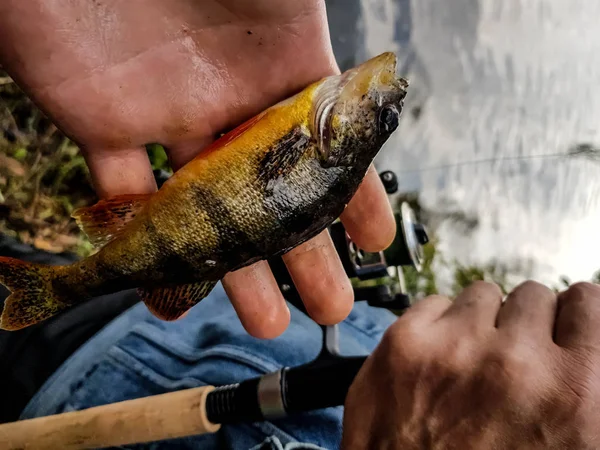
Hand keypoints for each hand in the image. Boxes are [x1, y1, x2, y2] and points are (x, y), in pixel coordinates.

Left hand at [0, 0, 395, 337]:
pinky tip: (162, 291)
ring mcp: (170, 118)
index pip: (327, 145)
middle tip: (330, 307)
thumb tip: (374, 73)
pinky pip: (122, 195)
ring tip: (265, 321)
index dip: (353, 196)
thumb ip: (318, 28)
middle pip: (273, 195)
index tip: (373, 242)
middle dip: (303, 255)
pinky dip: (136, 243)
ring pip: (206, 210)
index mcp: (279, 67)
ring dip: (232, 270)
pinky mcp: (104, 123)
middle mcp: (231, 102)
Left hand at [342, 281, 599, 448]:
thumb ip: (585, 391)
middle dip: (523, 325)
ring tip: (469, 363)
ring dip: (480, 322)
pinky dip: (437, 326)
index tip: (559, 332)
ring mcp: (456, 348)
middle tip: (508, 362)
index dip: (572, 319)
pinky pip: (435, 302)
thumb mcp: (574, 447)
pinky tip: (435, 363)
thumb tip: (582, 350)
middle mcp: (518, 364)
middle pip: (533, 296)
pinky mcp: (405, 342)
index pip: (588, 302)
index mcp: (575, 396)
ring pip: (483, 294)